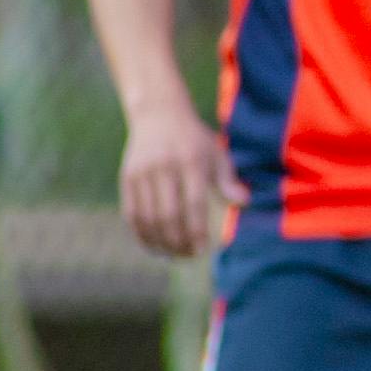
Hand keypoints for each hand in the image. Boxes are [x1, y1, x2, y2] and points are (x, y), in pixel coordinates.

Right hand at [118, 104, 239, 257]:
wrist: (158, 114)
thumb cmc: (195, 140)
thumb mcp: (217, 153)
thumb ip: (228, 180)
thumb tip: (244, 204)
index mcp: (190, 162)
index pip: (193, 204)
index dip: (196, 230)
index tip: (203, 249)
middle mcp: (163, 168)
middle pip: (167, 214)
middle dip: (178, 241)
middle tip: (189, 256)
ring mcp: (141, 173)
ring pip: (147, 218)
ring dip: (159, 242)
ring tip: (173, 255)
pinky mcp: (127, 178)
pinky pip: (131, 213)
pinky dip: (141, 234)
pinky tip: (153, 247)